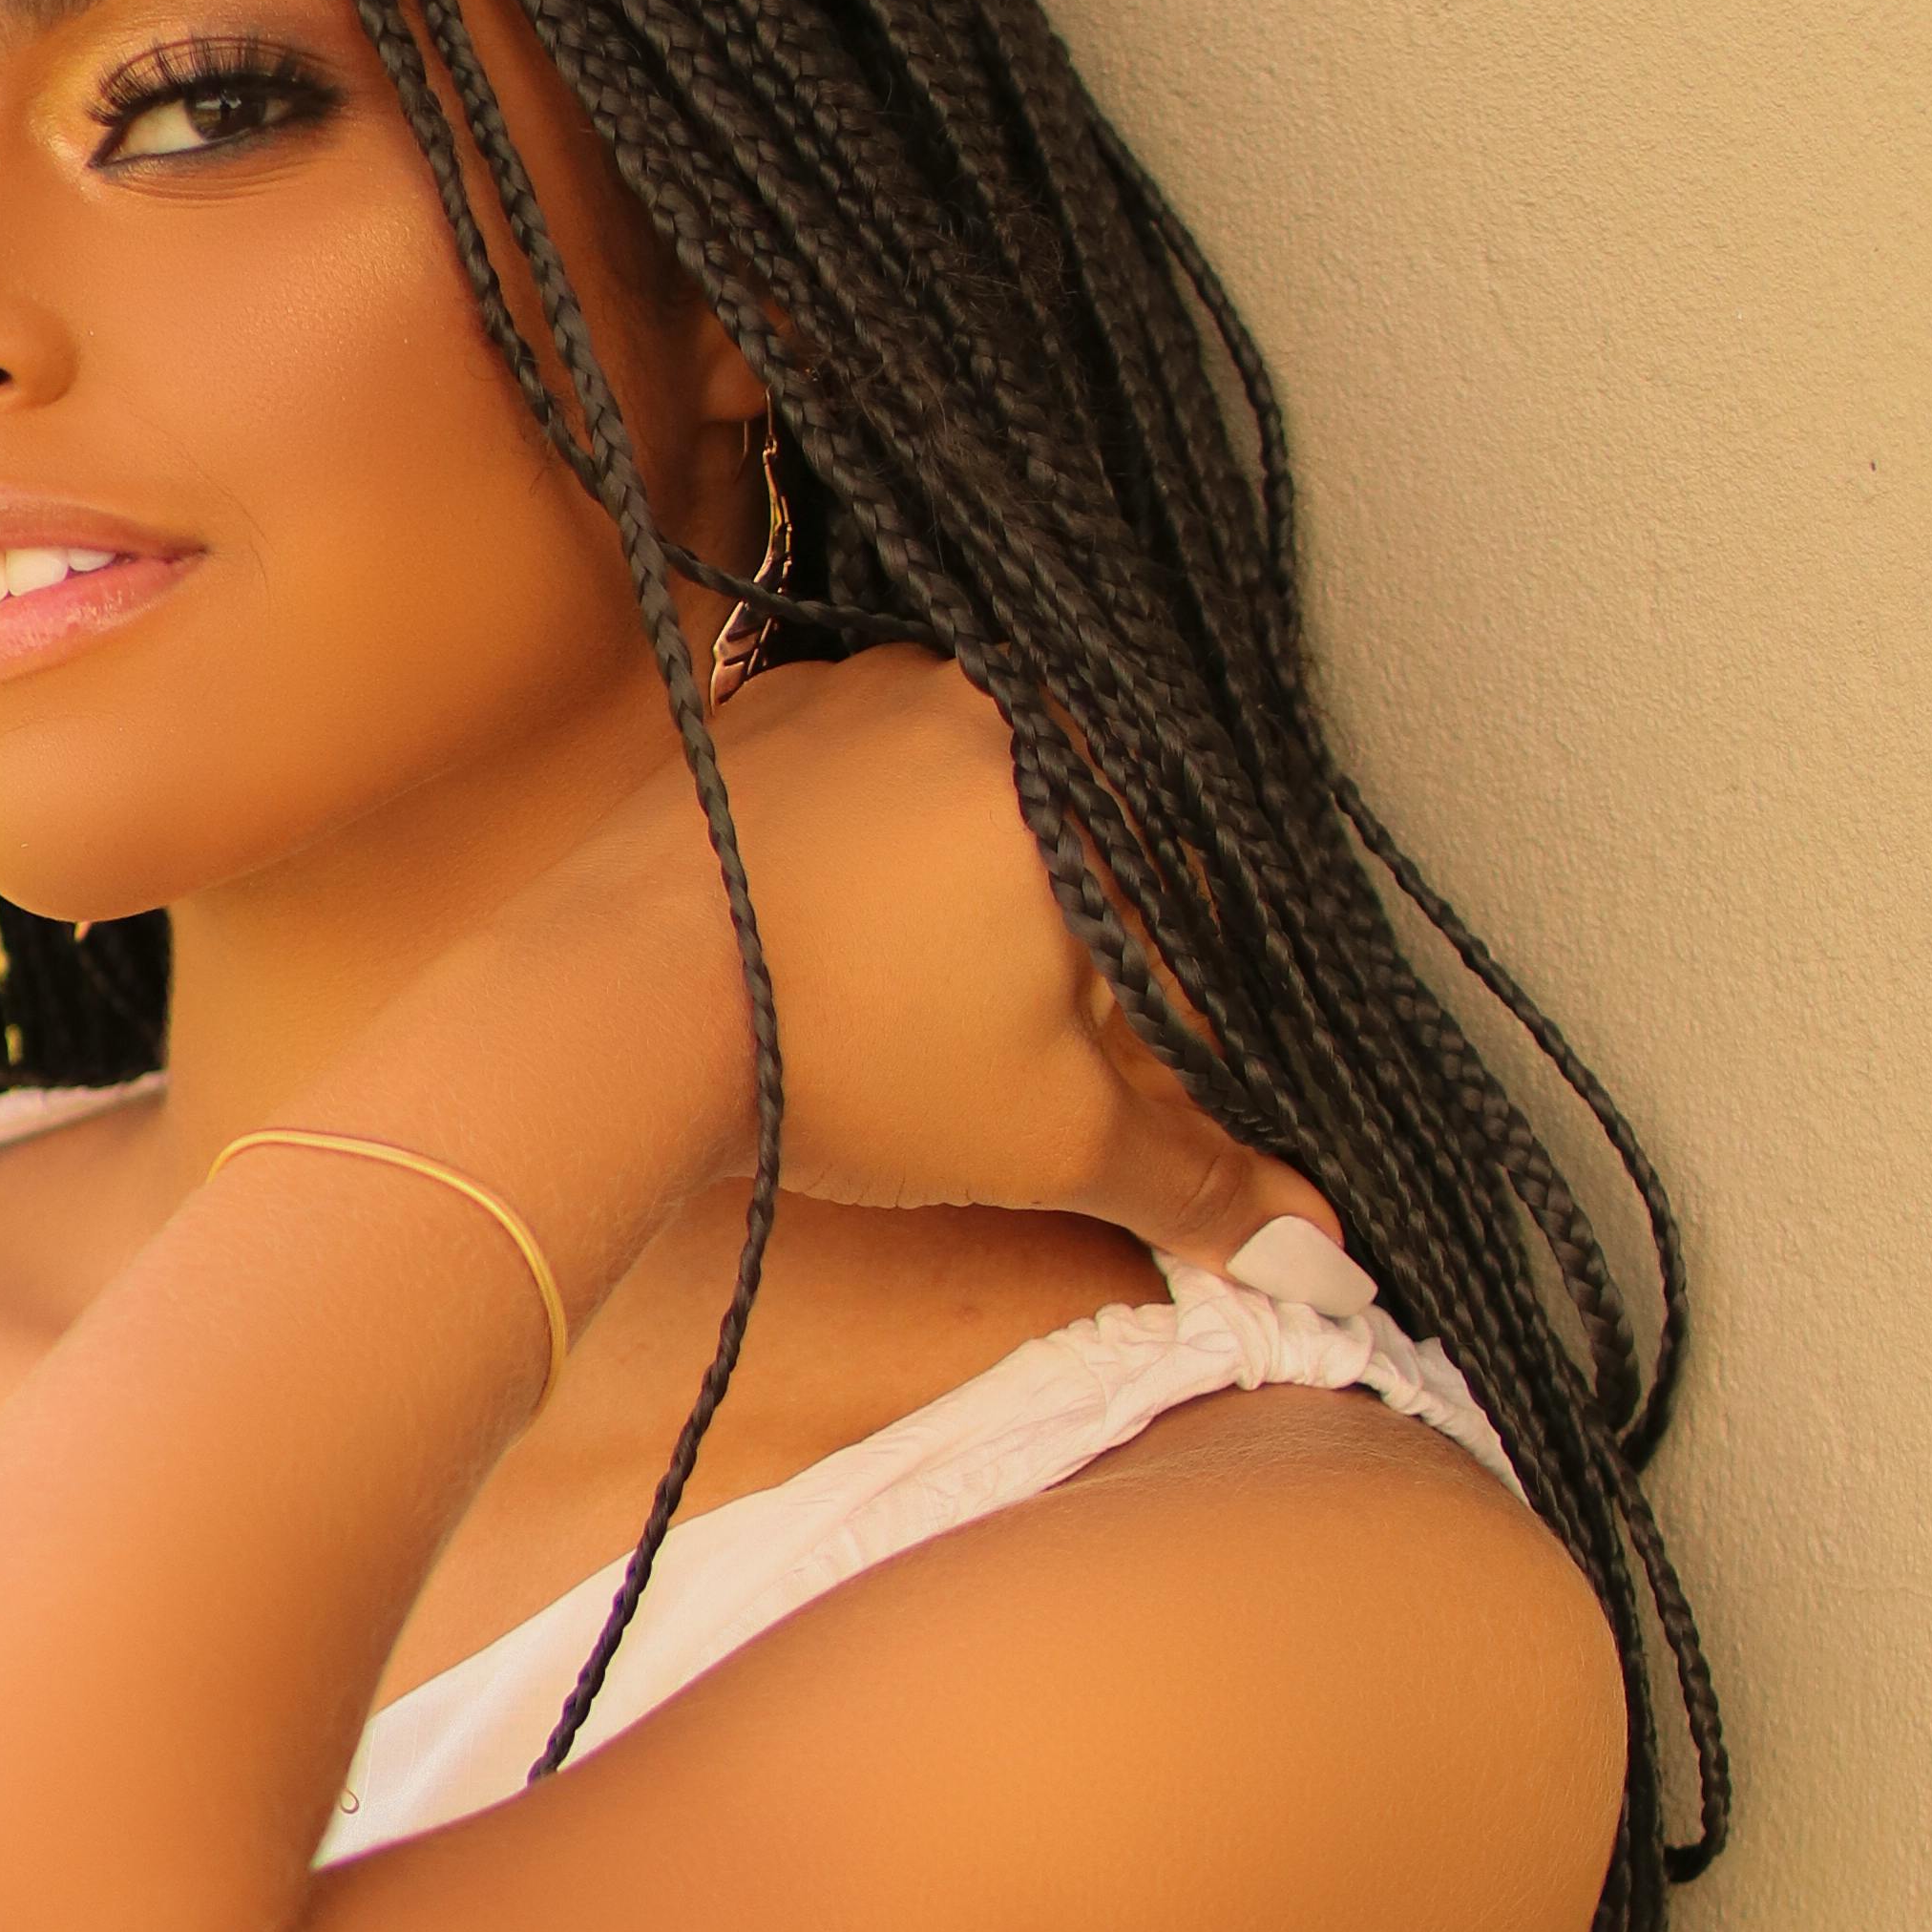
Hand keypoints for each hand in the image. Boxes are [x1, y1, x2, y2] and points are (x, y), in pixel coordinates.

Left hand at [565, 651, 1338, 1266]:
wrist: (619, 1007)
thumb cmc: (853, 1059)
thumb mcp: (1049, 1140)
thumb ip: (1194, 1182)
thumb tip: (1312, 1247)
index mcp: (1091, 767)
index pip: (1191, 880)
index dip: (1170, 997)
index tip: (1121, 1063)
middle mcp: (988, 689)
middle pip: (1080, 827)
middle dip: (1064, 942)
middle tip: (999, 1032)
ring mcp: (866, 684)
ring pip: (971, 793)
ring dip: (965, 884)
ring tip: (909, 988)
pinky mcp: (765, 712)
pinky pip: (862, 774)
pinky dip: (870, 847)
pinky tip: (839, 932)